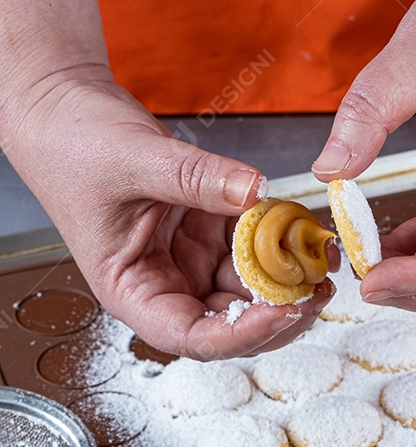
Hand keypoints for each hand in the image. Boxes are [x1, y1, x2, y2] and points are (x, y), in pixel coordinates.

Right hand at [2, 73, 333, 358]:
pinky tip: (300, 226)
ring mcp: (190, 263)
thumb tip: (256, 192)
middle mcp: (165, 287)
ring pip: (250, 291)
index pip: (192, 337)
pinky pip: (253, 249)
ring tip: (318, 254)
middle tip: (319, 288)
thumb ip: (197, 179)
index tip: (282, 311)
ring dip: (287, 279)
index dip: (240, 335)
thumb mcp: (135, 161)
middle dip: (279, 312)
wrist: (66, 109)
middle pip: (232, 325)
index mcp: (133, 293)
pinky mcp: (209, 237)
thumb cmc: (73, 145)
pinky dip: (279, 241)